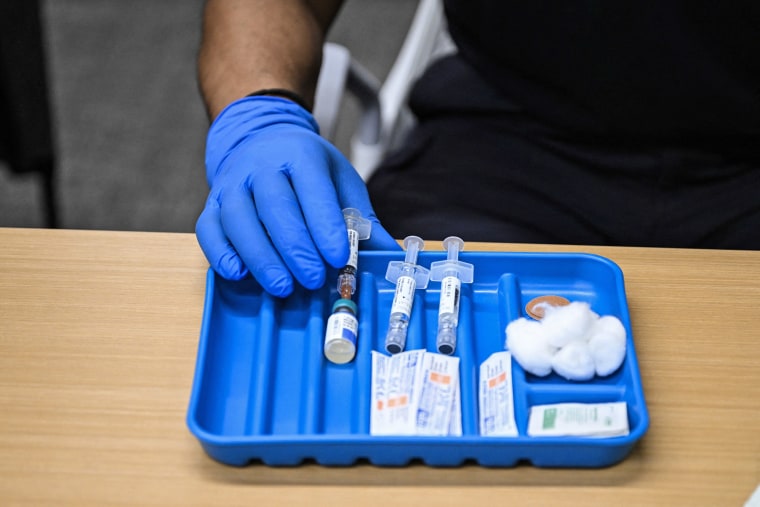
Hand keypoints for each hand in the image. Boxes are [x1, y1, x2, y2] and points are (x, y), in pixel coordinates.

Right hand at [196, 96, 398, 296]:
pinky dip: (220, 253)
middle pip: (276, 207)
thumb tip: (389, 256)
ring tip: (282, 287)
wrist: (261, 141)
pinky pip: (209, 228)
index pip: (313, 190)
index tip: (338, 257)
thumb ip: (362, 219)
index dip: (325, 225)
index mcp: (301, 155)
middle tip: (313, 279)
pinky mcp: (212, 203)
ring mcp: (232, 184)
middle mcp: (262, 166)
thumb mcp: (340, 182)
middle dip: (295, 247)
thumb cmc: (307, 170)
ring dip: (260, 256)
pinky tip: (239, 274)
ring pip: (239, 219)